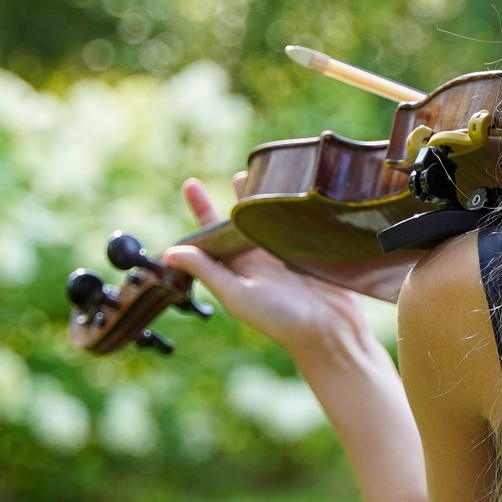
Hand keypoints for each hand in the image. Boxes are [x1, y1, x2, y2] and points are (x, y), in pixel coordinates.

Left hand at [162, 178, 369, 357]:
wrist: (331, 330)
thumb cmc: (282, 320)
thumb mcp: (238, 295)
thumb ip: (207, 271)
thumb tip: (169, 253)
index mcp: (238, 266)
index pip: (213, 232)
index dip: (202, 208)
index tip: (191, 183)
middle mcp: (259, 256)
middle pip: (244, 218)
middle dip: (240, 195)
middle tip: (240, 174)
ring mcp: (286, 250)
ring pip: (271, 215)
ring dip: (267, 194)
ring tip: (265, 172)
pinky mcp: (311, 247)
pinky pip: (298, 219)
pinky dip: (294, 203)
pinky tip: (296, 187)